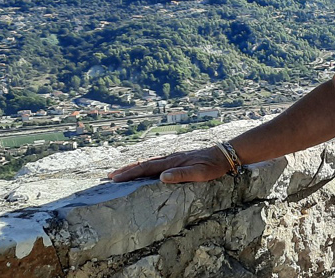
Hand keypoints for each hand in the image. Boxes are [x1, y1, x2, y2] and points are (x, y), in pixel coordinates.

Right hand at [107, 146, 230, 183]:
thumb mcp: (200, 172)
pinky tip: (144, 169)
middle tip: (110, 177)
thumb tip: (162, 177)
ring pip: (149, 162)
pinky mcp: (177, 159)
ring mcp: (173, 158)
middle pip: (144, 164)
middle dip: (127, 170)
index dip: (131, 174)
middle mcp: (170, 158)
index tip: (116, 179)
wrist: (224, 154)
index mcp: (172, 162)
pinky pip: (157, 163)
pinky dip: (146, 166)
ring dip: (134, 167)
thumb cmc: (213, 166)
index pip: (147, 168)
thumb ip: (182, 174)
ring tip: (121, 172)